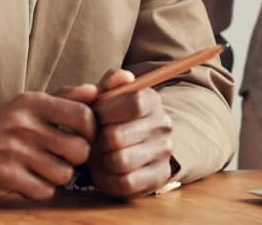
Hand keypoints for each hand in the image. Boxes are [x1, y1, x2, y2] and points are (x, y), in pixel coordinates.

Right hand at [0, 85, 98, 201]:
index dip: (92, 132)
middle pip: (79, 150)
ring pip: (64, 174)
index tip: (84, 139)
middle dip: (76, 159)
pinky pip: (43, 192)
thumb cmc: (2, 129)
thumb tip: (95, 90)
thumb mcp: (28, 106)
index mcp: (32, 102)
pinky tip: (27, 181)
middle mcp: (22, 123)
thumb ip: (64, 98)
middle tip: (62, 158)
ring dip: (57, 177)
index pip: (83, 115)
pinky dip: (40, 190)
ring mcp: (11, 151)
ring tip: (42, 169)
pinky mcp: (1, 177)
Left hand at [89, 68, 173, 197]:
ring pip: (120, 162)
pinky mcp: (159, 177)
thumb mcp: (108, 95)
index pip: (133, 102)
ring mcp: (164, 152)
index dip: (107, 111)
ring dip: (103, 161)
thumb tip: (124, 77)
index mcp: (152, 99)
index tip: (97, 115)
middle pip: (118, 136)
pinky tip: (108, 170)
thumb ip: (111, 81)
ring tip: (102, 153)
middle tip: (97, 138)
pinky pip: (125, 184)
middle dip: (99, 139)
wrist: (130, 144)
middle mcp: (163, 124)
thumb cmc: (112, 117)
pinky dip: (109, 179)